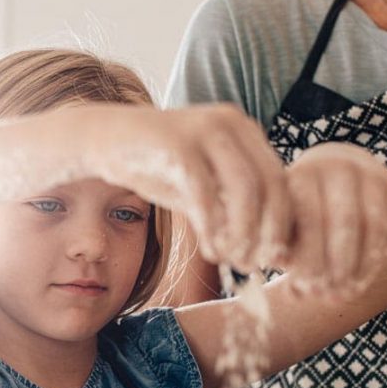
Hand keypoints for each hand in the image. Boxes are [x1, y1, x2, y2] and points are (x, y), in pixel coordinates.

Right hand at [81, 103, 291, 272]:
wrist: (103, 140)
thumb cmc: (157, 165)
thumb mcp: (203, 186)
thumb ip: (233, 207)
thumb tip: (268, 249)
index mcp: (243, 129)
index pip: (280, 178)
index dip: (283, 222)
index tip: (273, 257)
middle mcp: (230, 122)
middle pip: (270, 184)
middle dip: (268, 231)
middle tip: (256, 265)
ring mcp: (204, 129)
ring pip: (244, 189)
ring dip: (243, 232)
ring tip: (231, 260)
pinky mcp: (176, 144)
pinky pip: (205, 192)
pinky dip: (211, 227)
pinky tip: (208, 250)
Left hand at [282, 142, 386, 294]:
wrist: (336, 187)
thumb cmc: (299, 221)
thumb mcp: (283, 233)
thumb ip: (284, 255)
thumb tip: (294, 291)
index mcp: (304, 175)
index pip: (310, 218)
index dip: (308, 258)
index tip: (302, 289)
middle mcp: (339, 167)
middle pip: (345, 221)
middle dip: (337, 266)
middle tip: (329, 297)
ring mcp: (371, 175)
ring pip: (375, 227)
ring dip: (363, 266)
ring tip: (348, 293)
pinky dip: (382, 258)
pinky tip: (366, 279)